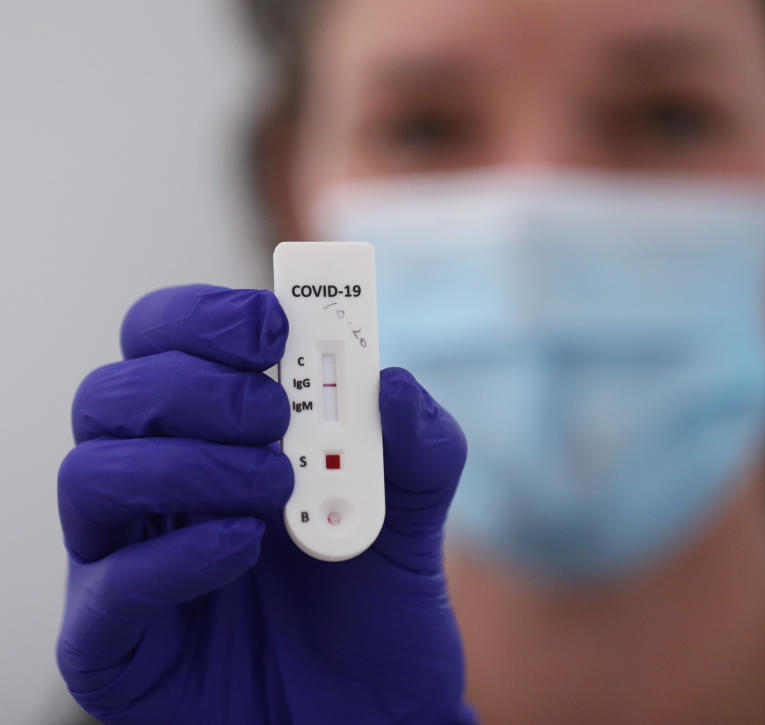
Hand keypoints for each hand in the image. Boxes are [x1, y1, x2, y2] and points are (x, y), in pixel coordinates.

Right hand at [57, 285, 475, 724]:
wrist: (372, 711)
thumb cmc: (374, 608)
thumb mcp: (416, 518)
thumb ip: (417, 448)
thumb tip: (392, 381)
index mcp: (212, 437)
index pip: (165, 344)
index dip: (204, 317)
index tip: (270, 325)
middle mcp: (158, 487)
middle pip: (114, 394)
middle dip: (195, 388)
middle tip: (272, 414)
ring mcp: (125, 561)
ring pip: (90, 475)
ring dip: (188, 464)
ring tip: (274, 488)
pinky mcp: (114, 642)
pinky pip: (107, 585)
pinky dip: (177, 555)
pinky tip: (244, 547)